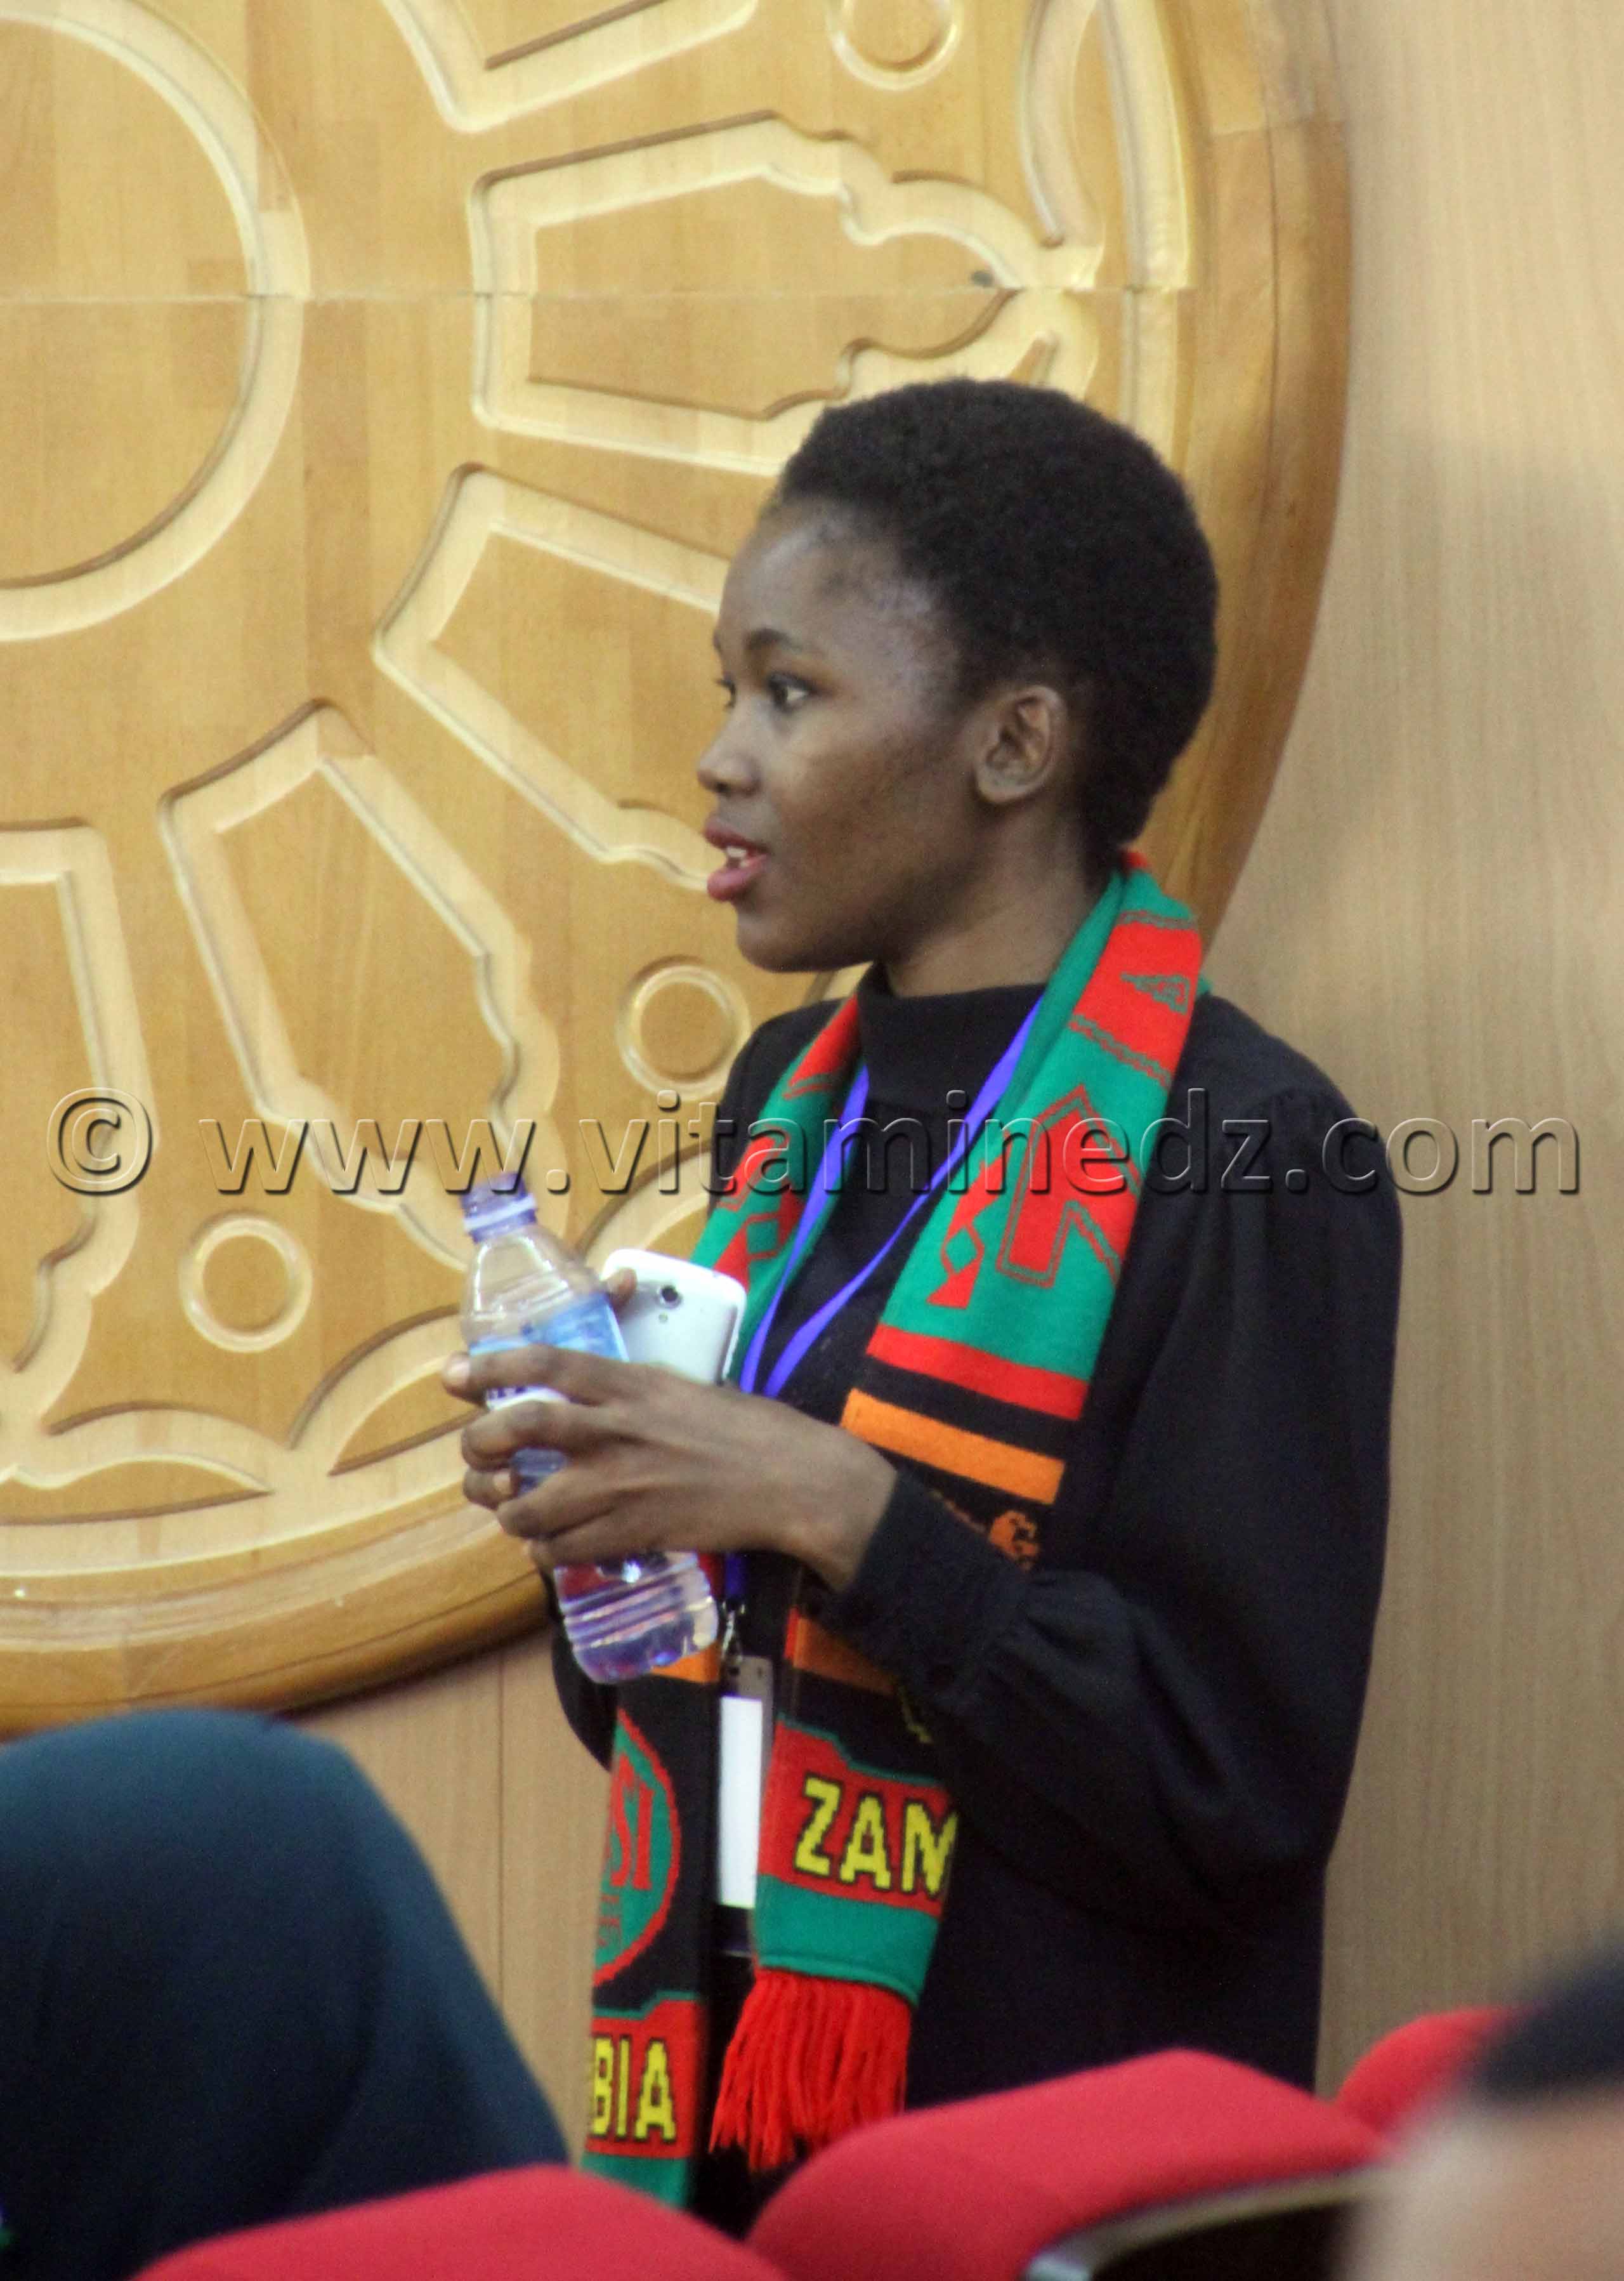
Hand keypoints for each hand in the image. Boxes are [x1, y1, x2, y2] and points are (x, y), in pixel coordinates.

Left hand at [442, 1338, 895, 1593]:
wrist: (789, 1480)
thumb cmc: (743, 1426)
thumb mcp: (682, 1386)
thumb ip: (629, 1386)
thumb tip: (584, 1385)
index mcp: (631, 1384)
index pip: (546, 1365)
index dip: (490, 1367)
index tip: (452, 1375)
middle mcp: (617, 1431)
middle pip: (521, 1430)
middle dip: (480, 1445)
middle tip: (475, 1455)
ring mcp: (622, 1487)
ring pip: (530, 1503)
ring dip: (506, 1509)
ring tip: (509, 1507)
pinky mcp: (634, 1534)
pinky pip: (564, 1549)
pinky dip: (543, 1549)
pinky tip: (547, 1543)